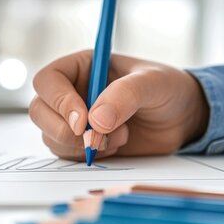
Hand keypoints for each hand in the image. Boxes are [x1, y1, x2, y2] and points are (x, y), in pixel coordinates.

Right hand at [29, 50, 208, 160]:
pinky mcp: (80, 143)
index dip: (59, 101)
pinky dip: (87, 156)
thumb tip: (95, 121)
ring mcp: (72, 120)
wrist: (183, 119)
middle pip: (40, 111)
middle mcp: (70, 92)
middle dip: (64, 130)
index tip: (84, 121)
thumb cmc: (167, 89)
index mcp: (81, 67)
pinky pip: (65, 154)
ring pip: (51, 136)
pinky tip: (115, 147)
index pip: (48, 81)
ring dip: (82, 145)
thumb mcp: (152, 83)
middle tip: (96, 138)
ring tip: (120, 137)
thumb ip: (124, 96)